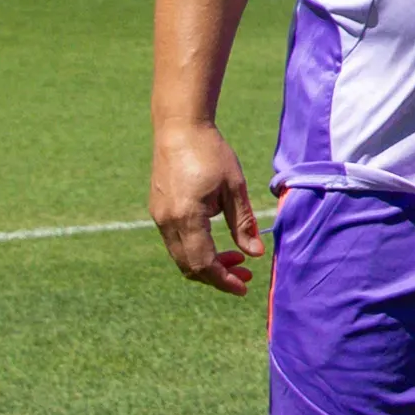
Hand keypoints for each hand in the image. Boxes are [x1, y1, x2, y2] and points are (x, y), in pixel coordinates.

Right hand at [153, 118, 263, 291]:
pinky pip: (175, 243)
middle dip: (217, 276)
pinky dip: (195, 251)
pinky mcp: (158, 210)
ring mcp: (159, 216)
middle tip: (245, 275)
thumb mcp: (234, 187)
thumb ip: (243, 223)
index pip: (203, 263)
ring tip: (236, 259)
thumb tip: (255, 254)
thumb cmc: (210, 152)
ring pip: (180, 256)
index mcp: (186, 217)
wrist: (179, 127)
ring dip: (206, 264)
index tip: (244, 286)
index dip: (224, 280)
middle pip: (189, 266)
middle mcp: (166, 221)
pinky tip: (216, 243)